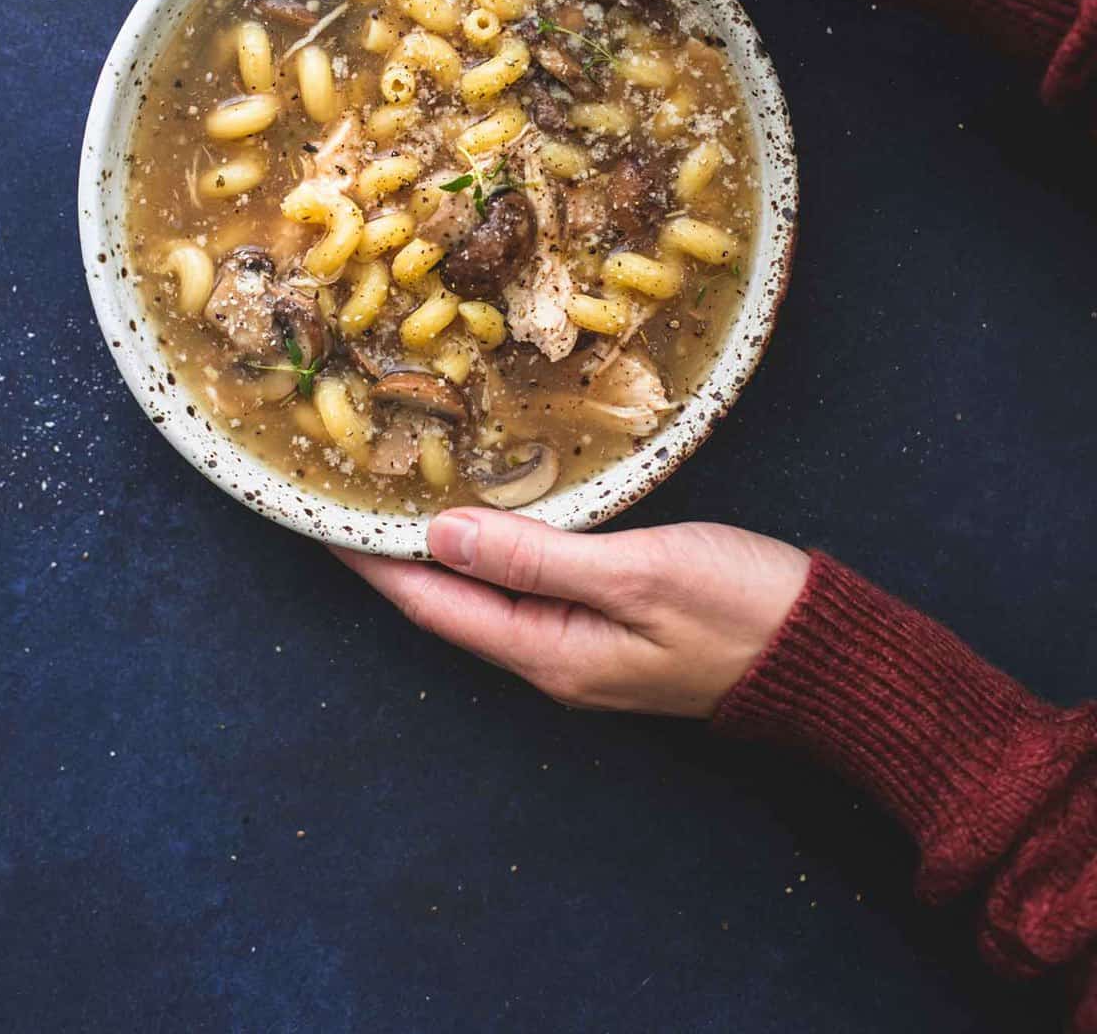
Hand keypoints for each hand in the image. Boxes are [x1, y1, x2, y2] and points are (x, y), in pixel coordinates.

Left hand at [334, 510, 809, 716]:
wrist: (831, 656)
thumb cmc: (743, 611)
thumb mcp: (638, 573)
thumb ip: (536, 557)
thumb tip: (440, 535)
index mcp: (549, 654)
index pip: (432, 605)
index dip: (371, 561)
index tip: (319, 516)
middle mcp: (554, 660)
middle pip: (450, 605)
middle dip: (394, 554)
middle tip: (348, 490)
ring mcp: (585, 649)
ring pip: (487, 595)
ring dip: (441, 549)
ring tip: (399, 493)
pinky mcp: (615, 626)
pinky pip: (530, 587)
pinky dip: (495, 548)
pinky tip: (491, 515)